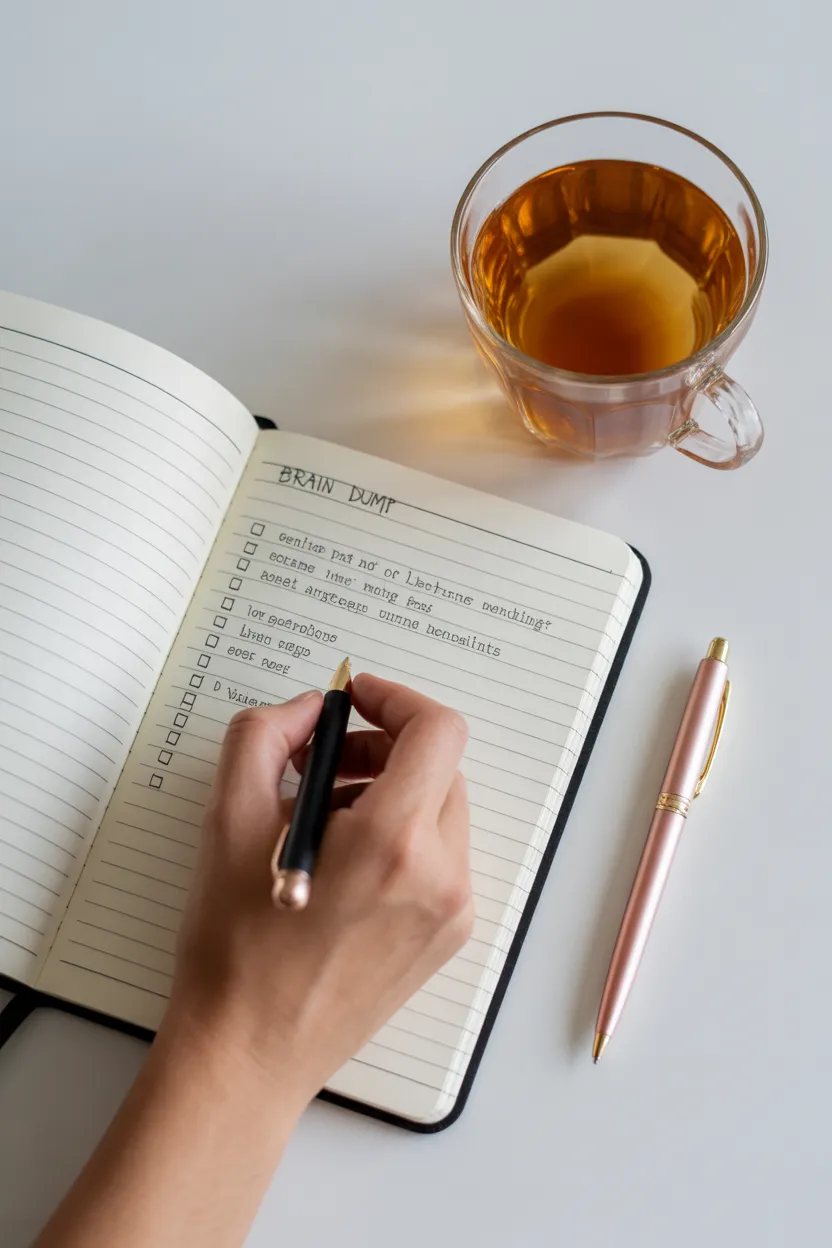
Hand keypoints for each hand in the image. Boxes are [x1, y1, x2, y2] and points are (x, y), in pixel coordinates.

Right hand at [163, 673, 471, 1107]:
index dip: (395, 700)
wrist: (247, 1056)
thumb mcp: (227, 821)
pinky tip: (342, 863)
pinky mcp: (447, 938)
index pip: (437, 731)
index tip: (355, 700)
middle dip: (381, 750)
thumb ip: (264, 737)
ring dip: (389, 794)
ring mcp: (452, 912)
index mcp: (394, 843)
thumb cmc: (234, 951)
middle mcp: (440, 876)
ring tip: (322, 821)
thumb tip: (307, 709)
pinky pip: (439, 857)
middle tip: (319, 766)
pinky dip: (400, 838)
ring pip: (441, 811)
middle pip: (439, 769)